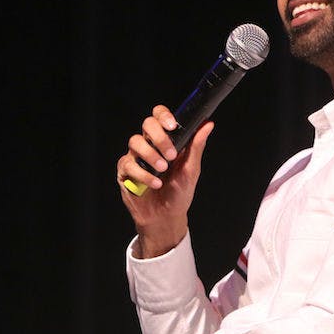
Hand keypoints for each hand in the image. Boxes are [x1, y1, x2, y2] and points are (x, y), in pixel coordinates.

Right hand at [117, 105, 213, 257]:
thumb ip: (196, 146)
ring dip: (151, 155)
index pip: (159, 116)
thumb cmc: (179, 194)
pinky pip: (128, 164)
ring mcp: (136, 157)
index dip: (163, 115)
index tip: (172, 125)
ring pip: (135, 141)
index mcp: (166, 140)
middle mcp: (149, 145)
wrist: (166, 217)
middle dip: (159, 138)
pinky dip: (143, 174)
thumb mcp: (191, 170)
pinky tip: (155, 184)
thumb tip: (208, 124)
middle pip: (146, 124)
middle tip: (171, 155)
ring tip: (162, 170)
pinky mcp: (125, 171)